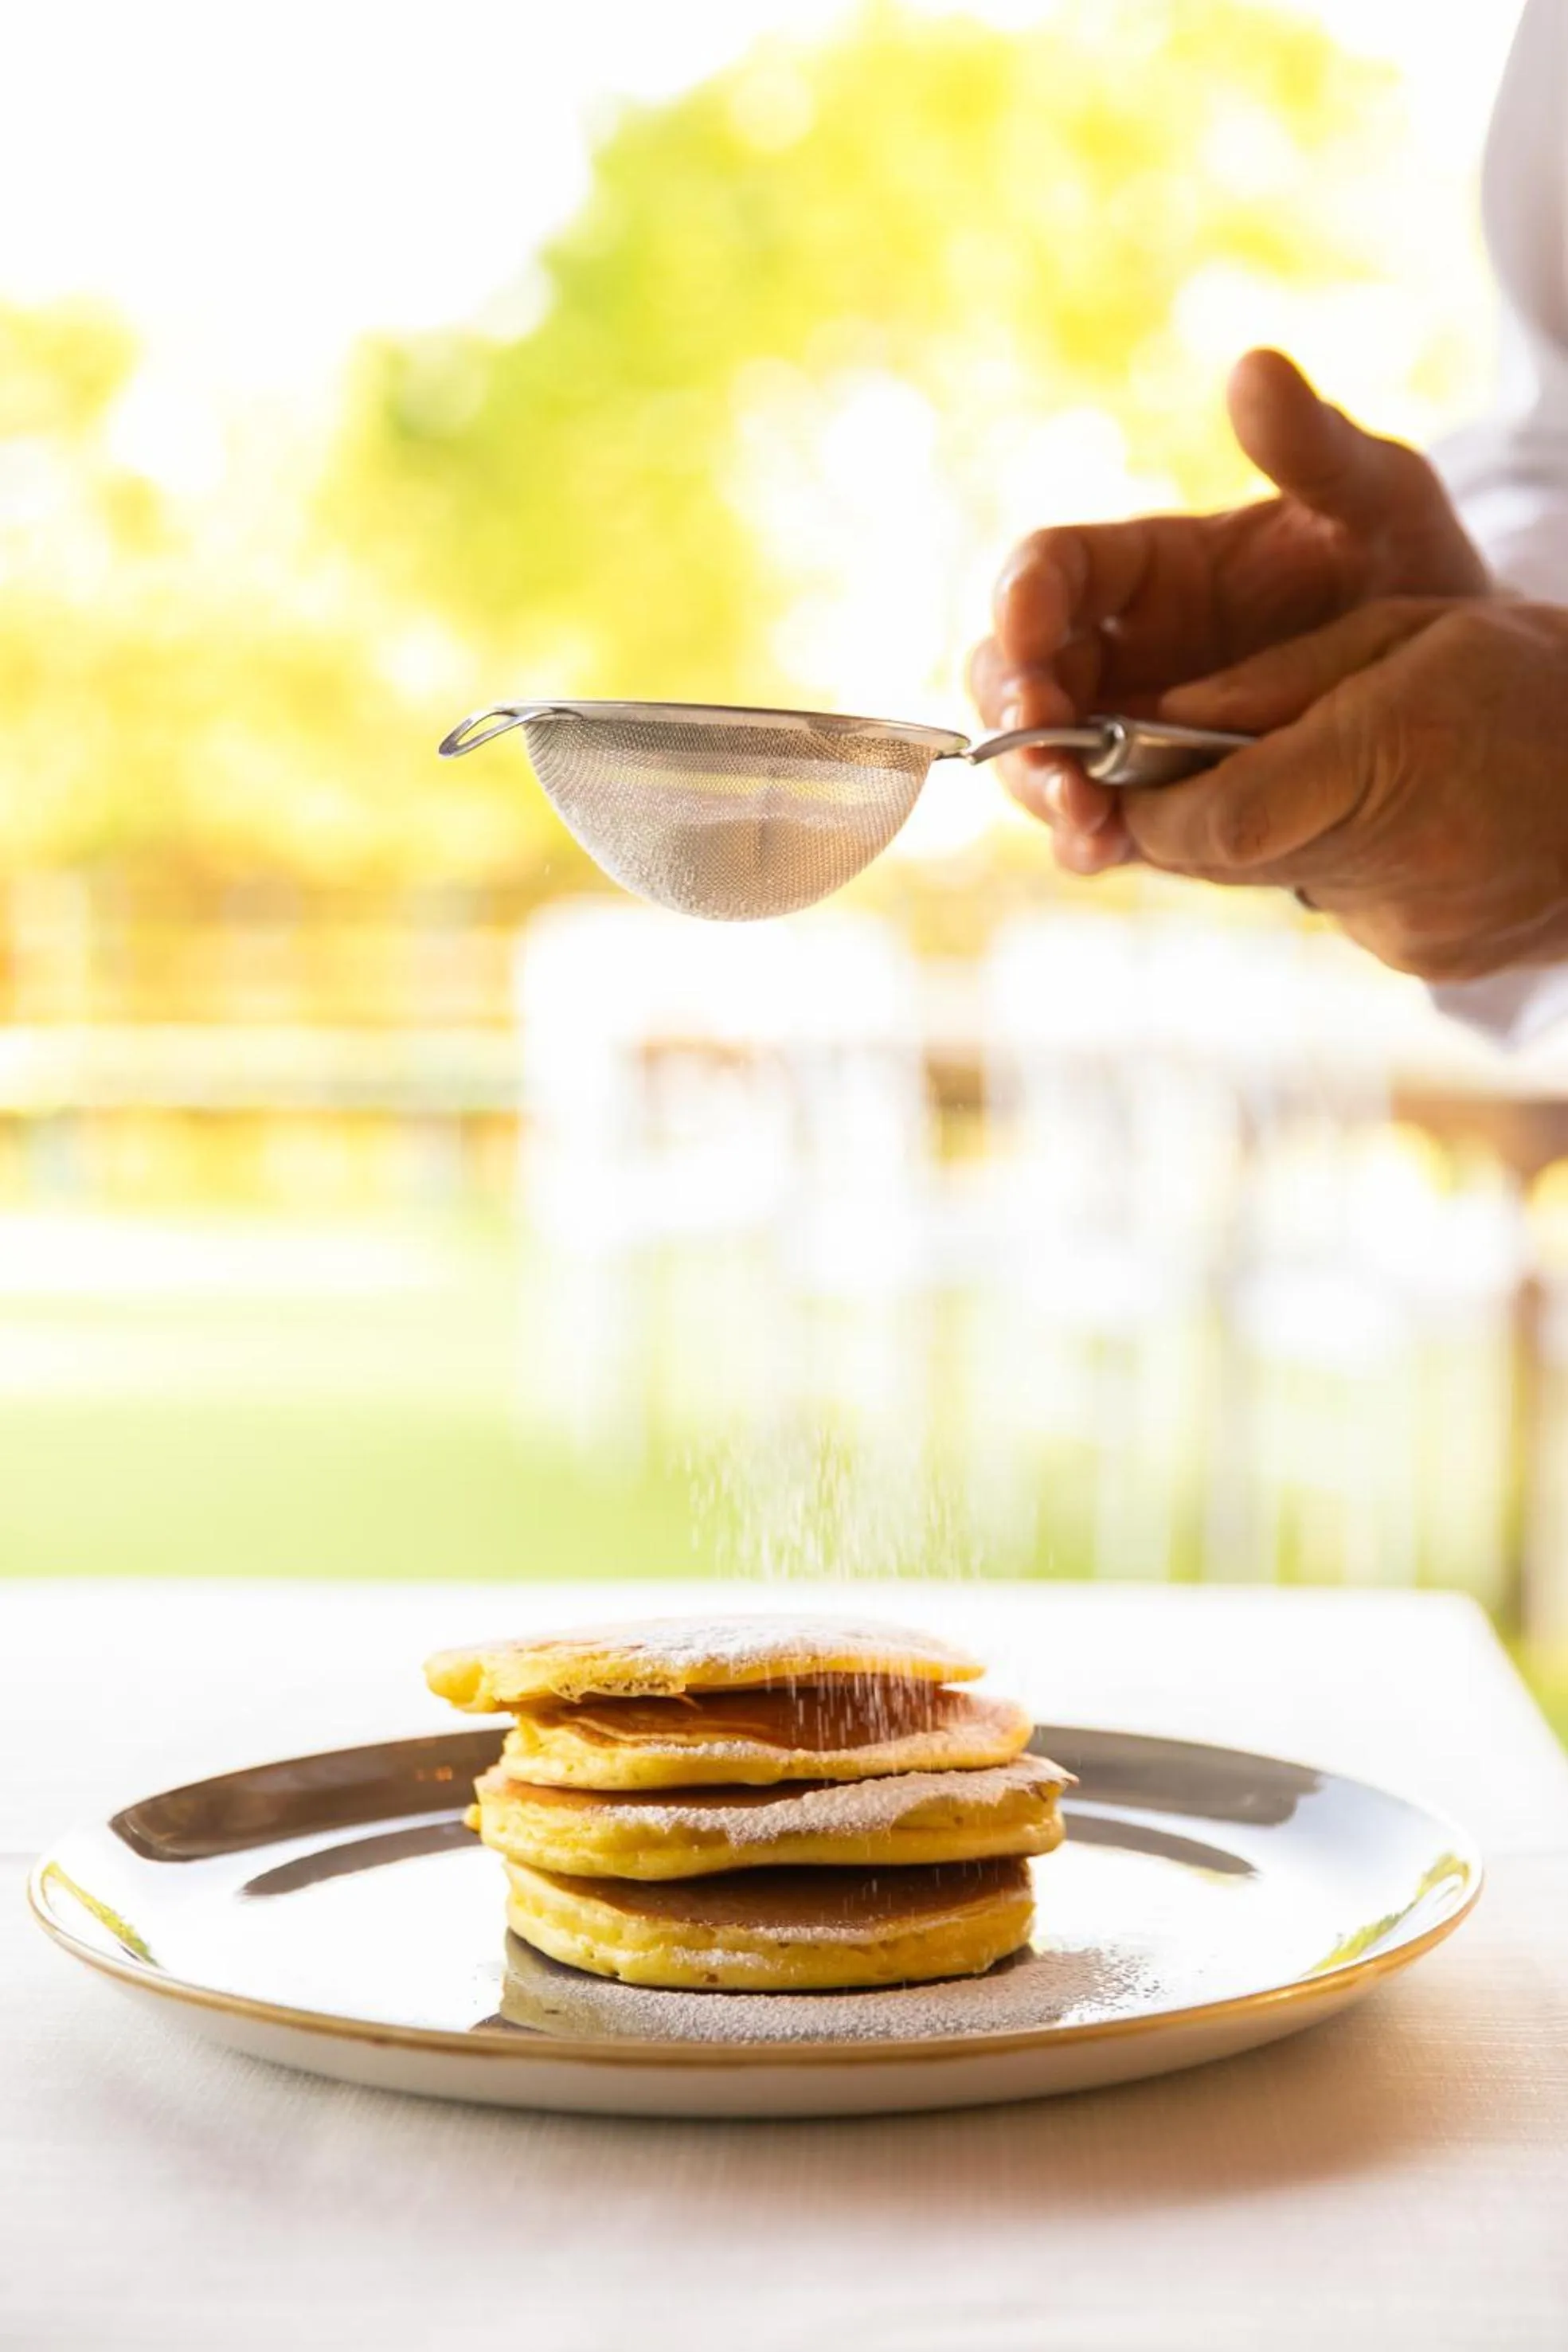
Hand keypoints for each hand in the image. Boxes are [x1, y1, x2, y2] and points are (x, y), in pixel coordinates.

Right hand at [968, 348, 1488, 874]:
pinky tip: (1103, 846)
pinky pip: (1097, 822)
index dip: (1022, 593)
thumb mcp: (1379, 499)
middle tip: (1042, 726)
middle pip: (1013, 670)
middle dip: (1015, 701)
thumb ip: (1315, 446)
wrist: (1453, 694)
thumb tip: (1253, 368)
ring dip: (1040, 783)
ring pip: (1038, 754)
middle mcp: (1119, 652)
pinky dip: (1086, 837)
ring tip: (1079, 809)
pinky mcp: (1155, 802)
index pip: (1050, 569)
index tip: (1025, 619)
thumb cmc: (1406, 575)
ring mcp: (1129, 732)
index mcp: (1145, 568)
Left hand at [1115, 595, 1567, 983]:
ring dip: (1267, 831)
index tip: (1125, 769)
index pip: (1218, 819)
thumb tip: (1162, 719)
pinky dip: (1336, 860)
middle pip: (1223, 859)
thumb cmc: (1545, 682)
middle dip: (1191, 810)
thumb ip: (1280, 680)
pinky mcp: (1423, 959)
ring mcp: (1407, 926)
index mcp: (1386, 759)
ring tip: (1339, 771)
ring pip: (1273, 883)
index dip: (1150, 803)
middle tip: (1198, 758)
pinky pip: (1335, 904)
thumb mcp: (1417, 629)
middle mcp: (1390, 860)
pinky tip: (1400, 816)